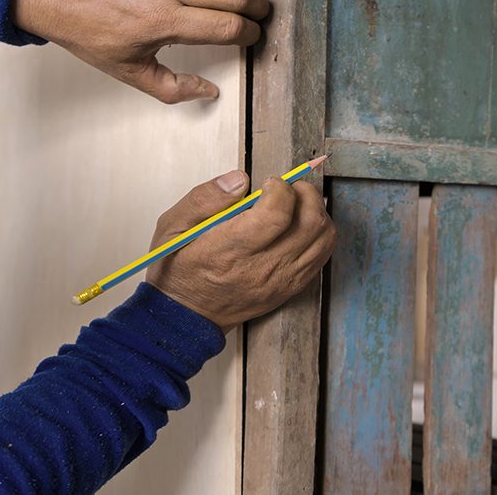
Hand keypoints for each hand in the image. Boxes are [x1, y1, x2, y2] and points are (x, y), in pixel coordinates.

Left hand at [12, 0, 268, 102]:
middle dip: (257, 5)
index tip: (252, 37)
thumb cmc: (88, 30)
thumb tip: (208, 93)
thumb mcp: (129, 71)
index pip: (226, 26)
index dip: (249, 33)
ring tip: (246, 0)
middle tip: (261, 13)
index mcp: (164, 21)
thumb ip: (174, 89)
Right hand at [145, 170, 336, 330]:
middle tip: (287, 188)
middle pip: (310, 223)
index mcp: (230, 251)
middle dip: (304, 193)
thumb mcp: (173, 227)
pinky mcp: (291, 288)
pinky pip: (322, 256)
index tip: (269, 182)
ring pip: (323, 238)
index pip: (276, 216)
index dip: (280, 189)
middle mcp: (262, 269)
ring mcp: (281, 281)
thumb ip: (204, 199)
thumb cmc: (179, 270)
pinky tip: (298, 226)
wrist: (187, 316)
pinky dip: (319, 234)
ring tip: (295, 205)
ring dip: (316, 212)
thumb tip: (239, 180)